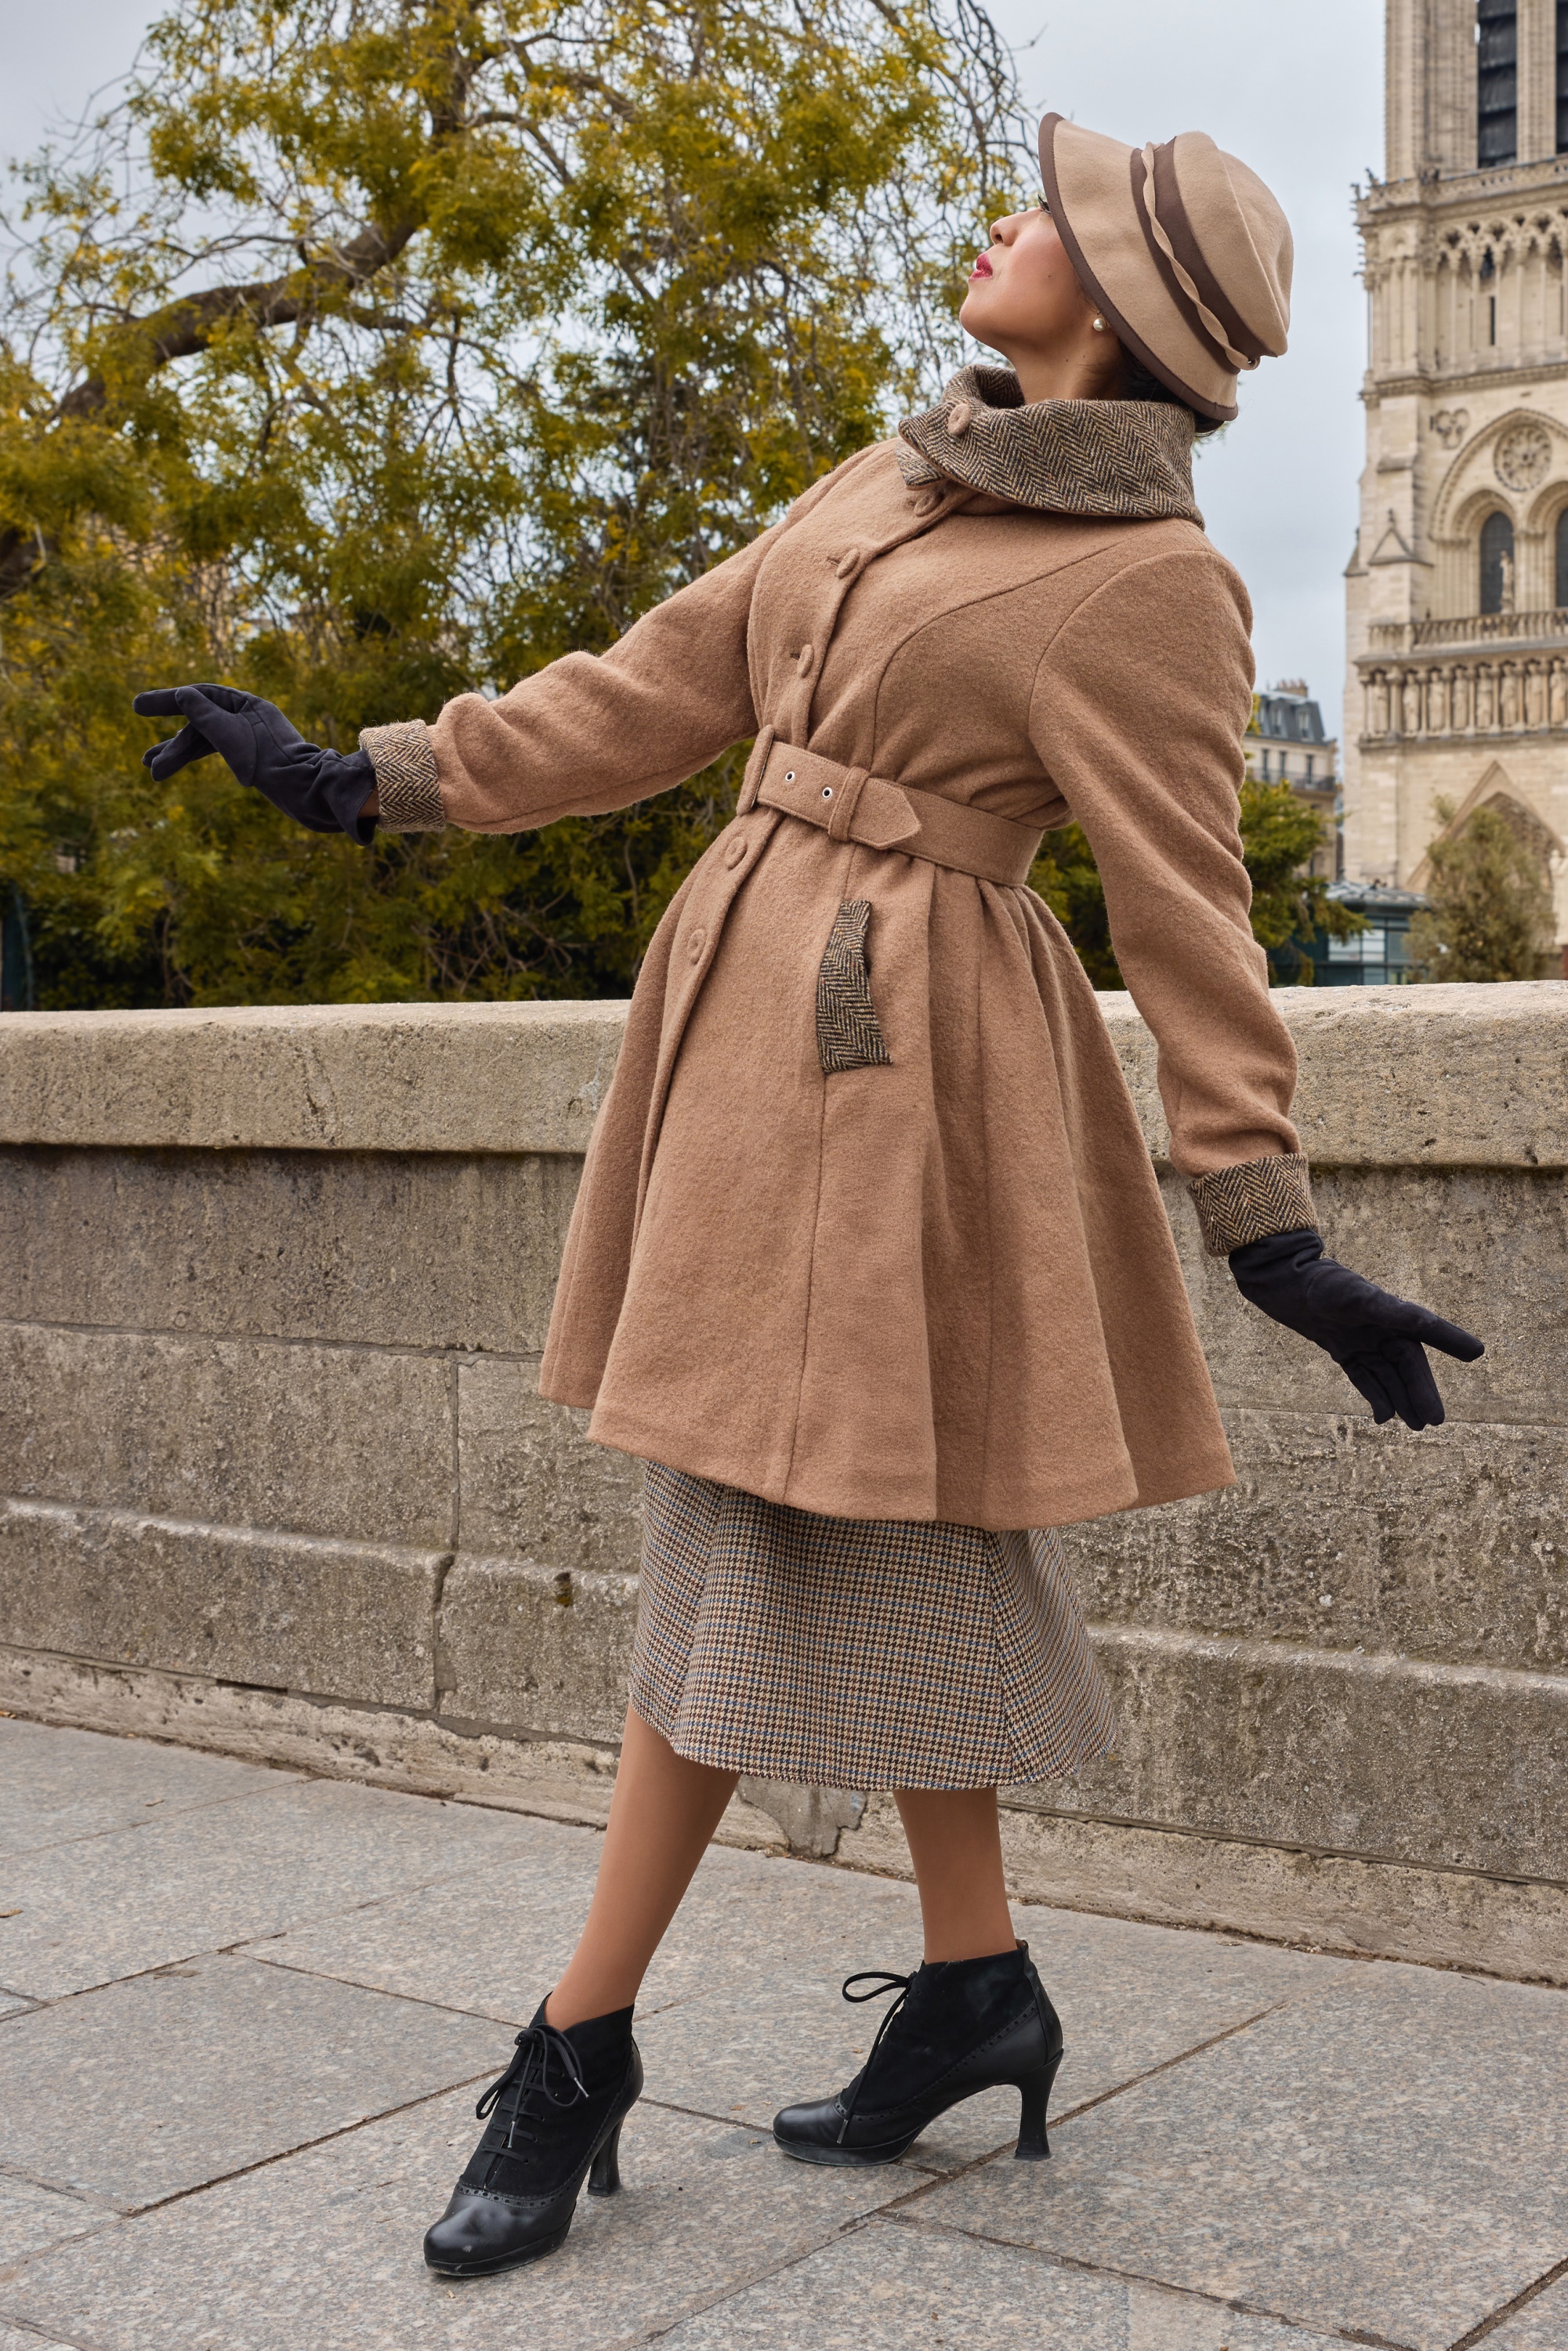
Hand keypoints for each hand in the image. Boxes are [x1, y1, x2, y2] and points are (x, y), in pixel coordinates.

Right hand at [133, 684, 376, 841]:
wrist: (306, 791)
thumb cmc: (270, 762)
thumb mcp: (230, 735)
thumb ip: (204, 714)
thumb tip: (183, 694)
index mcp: (247, 704)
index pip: (199, 696)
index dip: (166, 701)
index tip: (136, 706)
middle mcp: (248, 718)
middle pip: (200, 724)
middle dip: (173, 744)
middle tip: (145, 762)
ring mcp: (249, 739)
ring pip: (205, 743)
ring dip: (178, 756)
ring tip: (152, 772)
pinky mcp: (252, 760)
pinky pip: (216, 754)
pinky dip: (196, 760)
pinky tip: (173, 766)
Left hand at [1229, 1227, 1482, 1431]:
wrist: (1282, 1281)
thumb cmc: (1323, 1285)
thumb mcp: (1360, 1299)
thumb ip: (1395, 1313)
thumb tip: (1428, 1322)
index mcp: (1393, 1312)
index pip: (1427, 1333)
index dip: (1451, 1342)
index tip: (1476, 1352)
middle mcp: (1381, 1327)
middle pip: (1407, 1365)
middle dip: (1421, 1392)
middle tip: (1435, 1421)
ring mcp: (1362, 1340)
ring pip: (1387, 1376)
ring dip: (1401, 1399)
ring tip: (1416, 1425)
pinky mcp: (1342, 1348)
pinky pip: (1364, 1377)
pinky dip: (1375, 1395)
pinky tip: (1383, 1416)